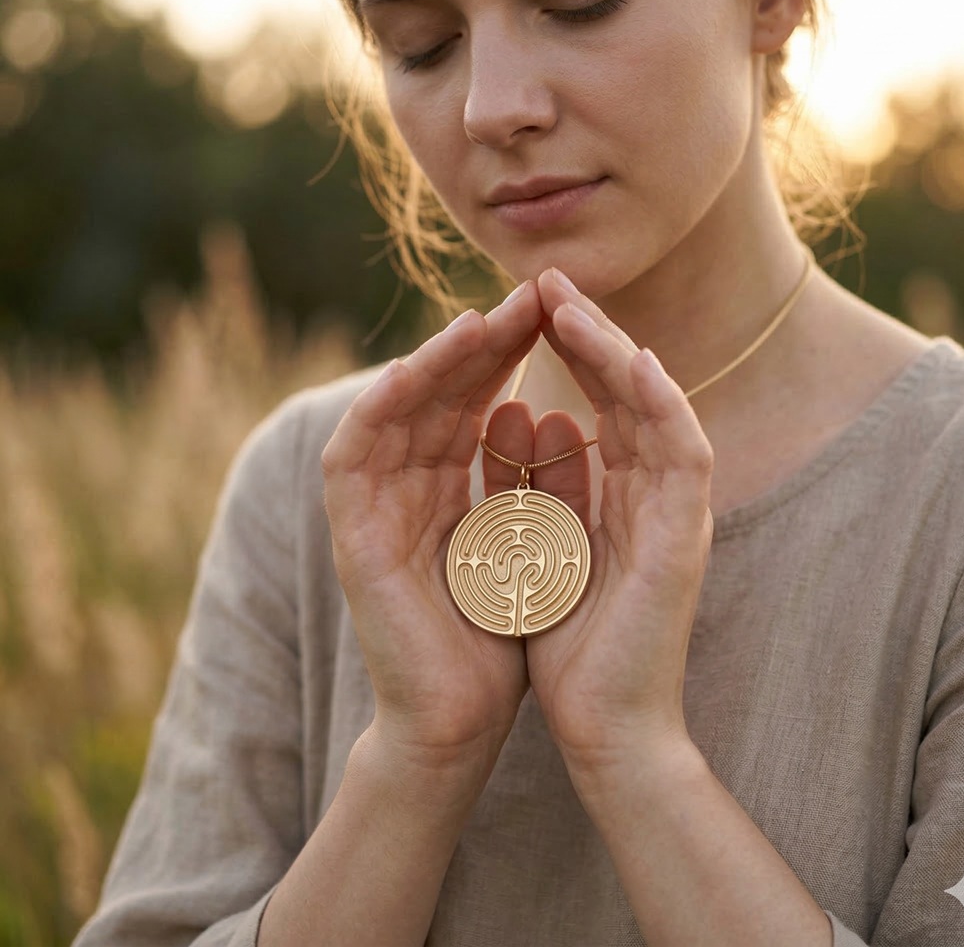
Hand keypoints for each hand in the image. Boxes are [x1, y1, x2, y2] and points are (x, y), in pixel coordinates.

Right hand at [322, 282, 540, 764]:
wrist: (461, 721)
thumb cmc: (501, 637)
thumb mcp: (526, 545)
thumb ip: (525, 486)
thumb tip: (543, 418)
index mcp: (450, 489)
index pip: (476, 403)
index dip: (511, 357)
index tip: (554, 316)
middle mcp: (408, 489)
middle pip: (438, 396)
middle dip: (482, 346)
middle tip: (527, 299)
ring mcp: (375, 511)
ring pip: (394, 414)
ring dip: (432, 365)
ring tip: (478, 323)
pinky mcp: (352, 539)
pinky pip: (350, 460)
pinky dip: (373, 414)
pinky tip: (408, 374)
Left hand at [524, 269, 713, 770]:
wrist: (605, 728)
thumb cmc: (571, 644)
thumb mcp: (541, 547)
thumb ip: (539, 490)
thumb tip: (522, 424)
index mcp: (618, 494)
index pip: (595, 403)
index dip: (563, 353)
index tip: (523, 311)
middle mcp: (653, 493)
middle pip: (625, 391)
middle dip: (585, 334)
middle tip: (545, 282)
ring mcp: (675, 512)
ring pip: (655, 408)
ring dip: (614, 352)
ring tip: (570, 303)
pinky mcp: (684, 537)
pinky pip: (683, 454)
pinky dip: (661, 404)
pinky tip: (631, 359)